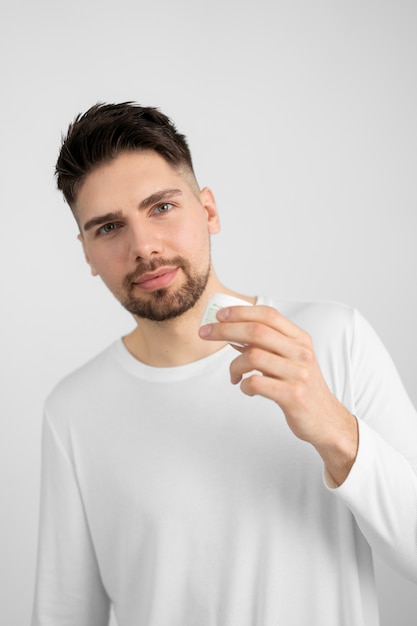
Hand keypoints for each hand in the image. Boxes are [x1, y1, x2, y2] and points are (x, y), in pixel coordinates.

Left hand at [199, 304, 357, 484]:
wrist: (326, 420)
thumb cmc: (301, 387)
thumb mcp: (290, 360)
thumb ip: (266, 345)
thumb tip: (231, 332)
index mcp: (300, 339)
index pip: (268, 315)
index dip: (241, 312)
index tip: (219, 315)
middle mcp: (301, 353)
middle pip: (256, 332)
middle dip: (225, 330)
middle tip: (205, 333)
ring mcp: (298, 374)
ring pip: (253, 357)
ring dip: (234, 365)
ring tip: (234, 375)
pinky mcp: (293, 395)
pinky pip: (257, 383)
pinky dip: (245, 385)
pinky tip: (246, 388)